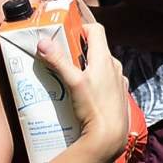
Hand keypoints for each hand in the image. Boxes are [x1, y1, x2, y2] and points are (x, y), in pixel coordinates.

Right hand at [34, 8, 135, 162]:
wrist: (110, 135)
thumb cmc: (93, 107)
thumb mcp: (73, 82)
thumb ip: (58, 61)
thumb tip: (42, 41)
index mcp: (105, 58)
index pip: (97, 30)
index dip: (82, 27)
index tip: (68, 33)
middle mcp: (115, 65)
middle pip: (98, 48)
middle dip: (80, 50)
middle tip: (63, 57)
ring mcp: (119, 80)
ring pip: (102, 66)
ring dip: (88, 67)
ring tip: (71, 77)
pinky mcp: (120, 94)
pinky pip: (107, 81)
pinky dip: (96, 81)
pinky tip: (85, 94)